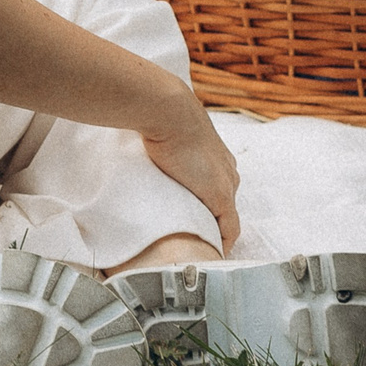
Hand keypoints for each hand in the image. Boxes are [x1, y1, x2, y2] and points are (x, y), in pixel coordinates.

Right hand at [137, 86, 241, 251]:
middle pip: (226, 204)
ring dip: (216, 231)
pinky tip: (213, 252)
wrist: (169, 113)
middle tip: (194, 236)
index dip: (208, 203)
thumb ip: (161, 142)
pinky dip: (224, 242)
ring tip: (199, 246)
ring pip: (228, 217)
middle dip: (212, 220)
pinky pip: (230, 228)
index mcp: (216, 157)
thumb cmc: (161, 117)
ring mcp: (227, 184)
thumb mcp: (165, 131)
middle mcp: (227, 171)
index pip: (218, 186)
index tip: (194, 216)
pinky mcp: (221, 197)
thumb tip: (135, 139)